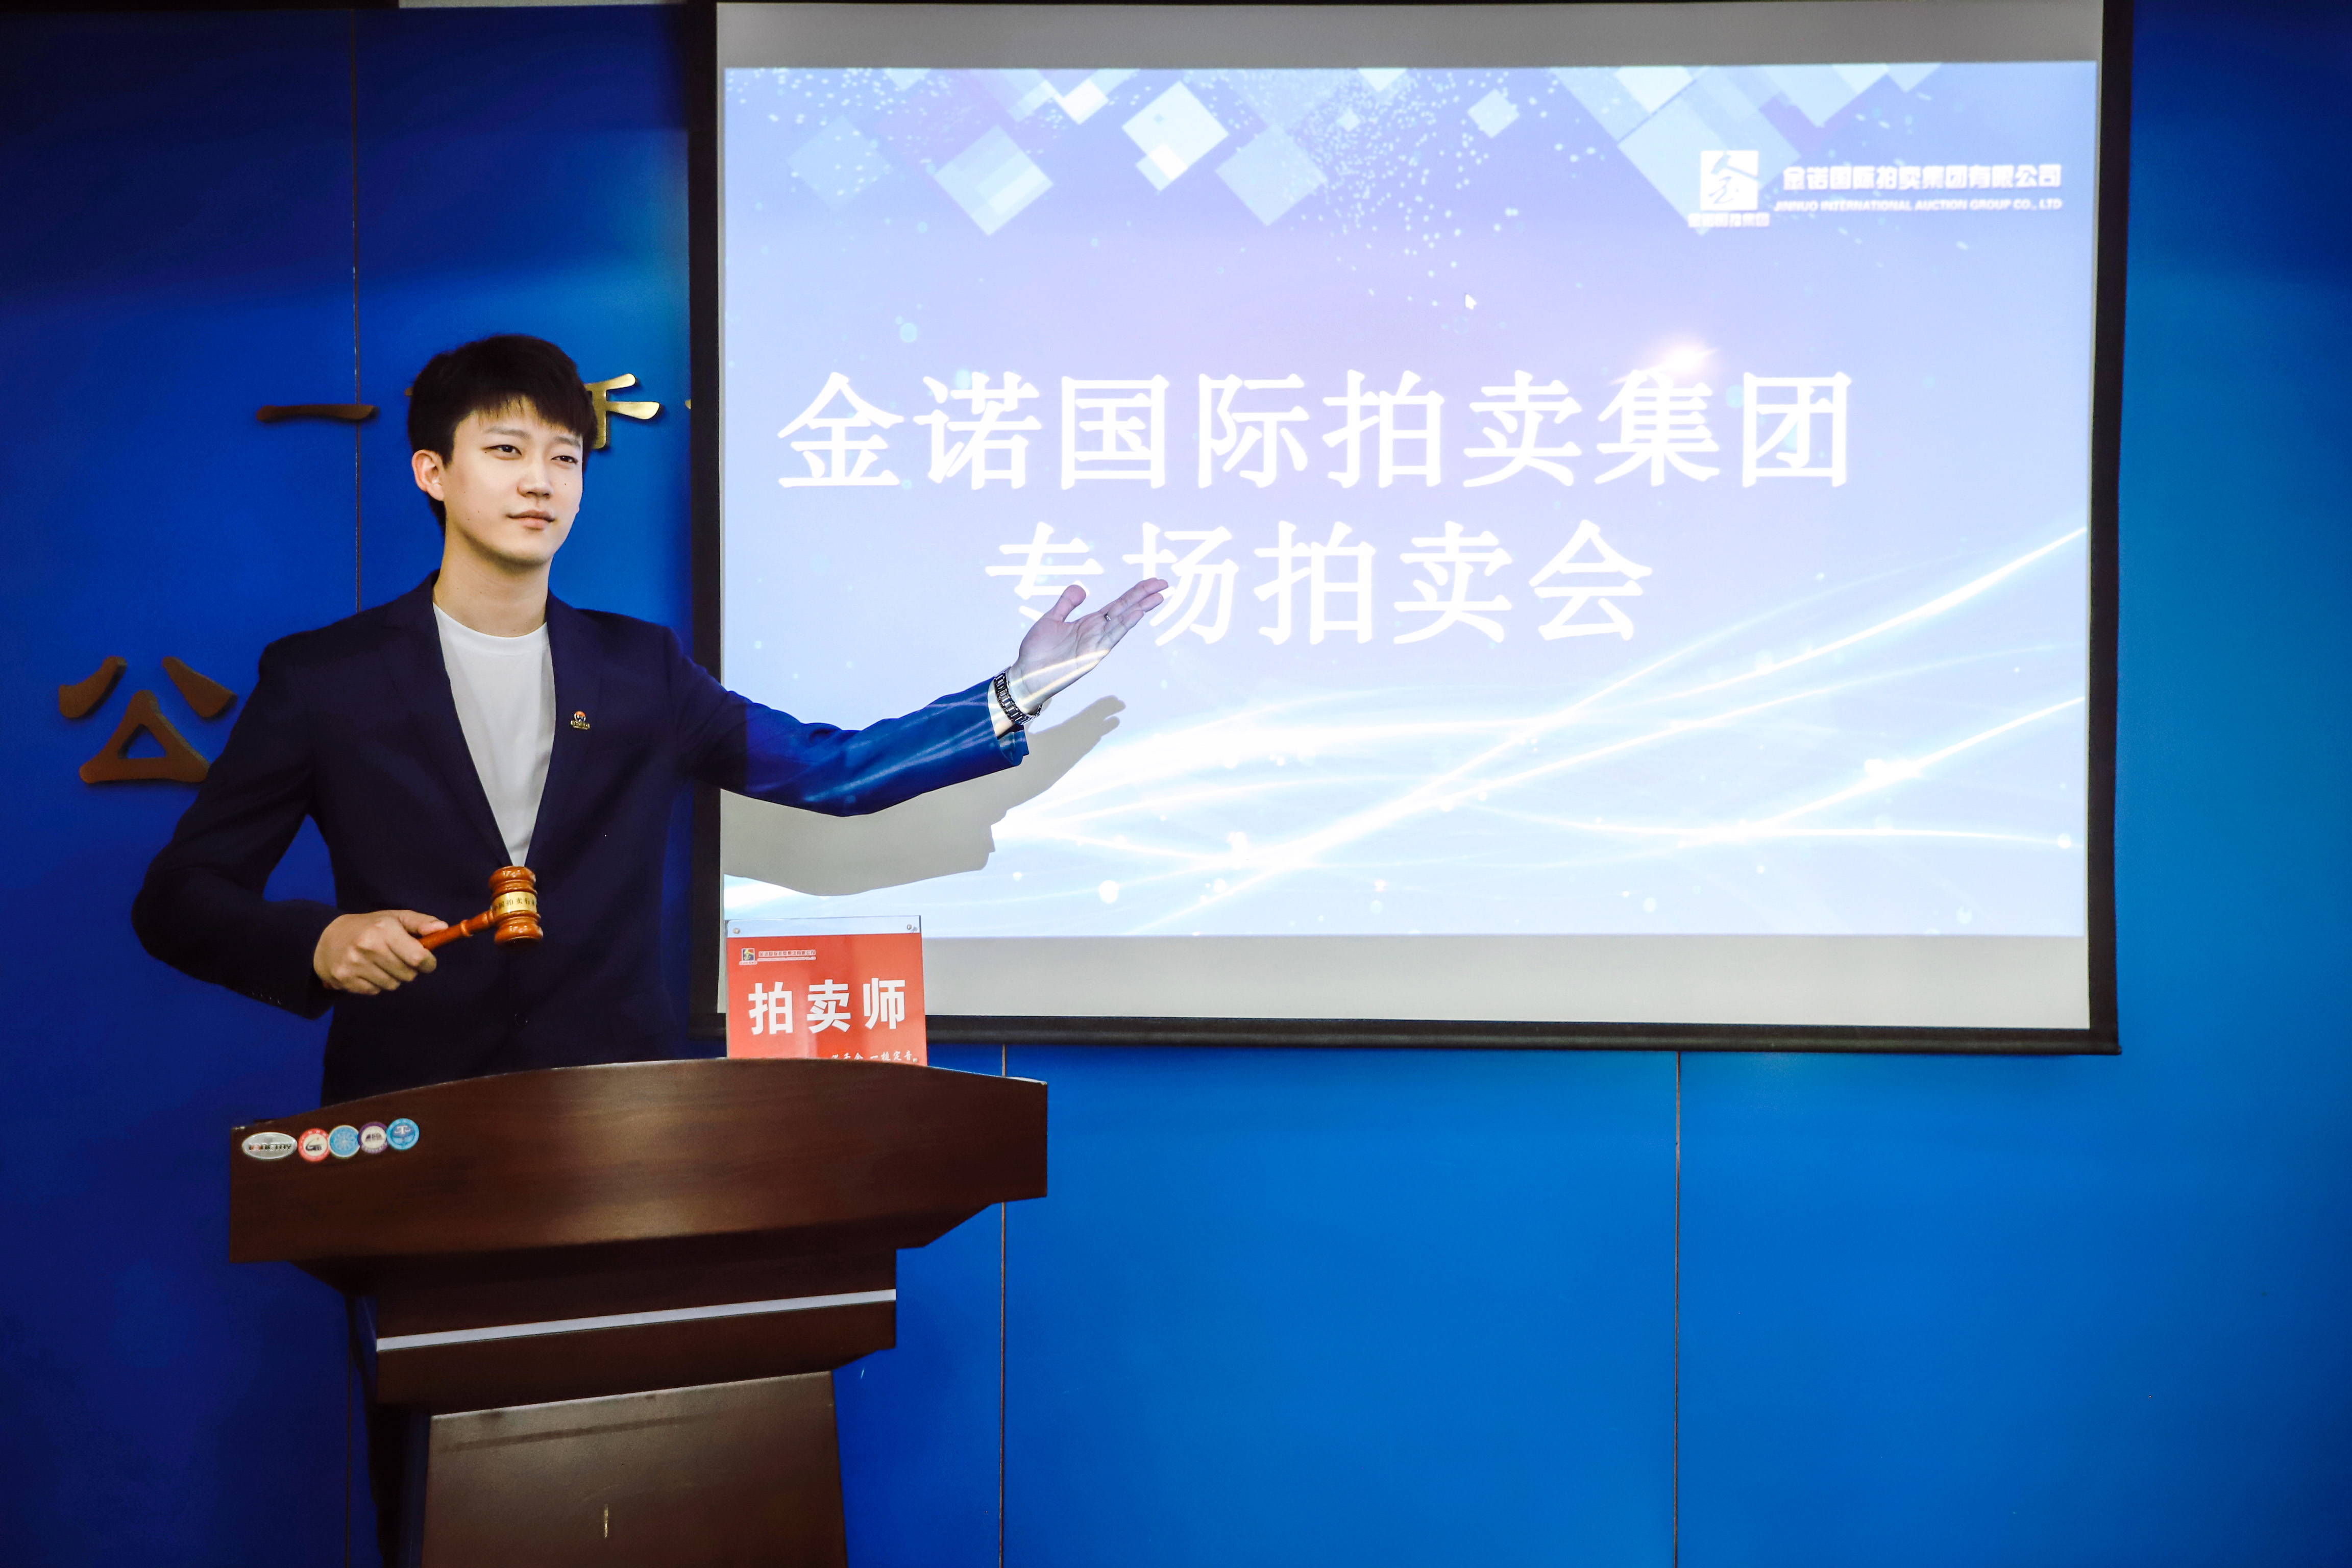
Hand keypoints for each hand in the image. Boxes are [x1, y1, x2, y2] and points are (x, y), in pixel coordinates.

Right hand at [313, 910, 446, 995]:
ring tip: (382, 963)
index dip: (428, 963)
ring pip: (392, 985)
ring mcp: (354, 964)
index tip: (427, 962)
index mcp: (384, 929)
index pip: (417, 957)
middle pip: (407, 975)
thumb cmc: (369, 927)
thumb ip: (421, 923)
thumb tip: (443, 928)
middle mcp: (368, 946)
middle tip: (399, 959)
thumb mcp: (395, 918)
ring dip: (393, 977)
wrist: (326, 937)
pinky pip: (375, 991)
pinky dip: (377, 984)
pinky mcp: (345, 979)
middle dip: (409, 969)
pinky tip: (368, 970)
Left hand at [1005, 577, 1167, 711]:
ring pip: (1123, 622)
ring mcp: (1096, 643)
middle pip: (1125, 609)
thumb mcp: (1051, 619)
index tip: (1152, 582)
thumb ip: (1067, 604)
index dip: (1135, 592)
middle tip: (1164, 583)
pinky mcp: (1091, 655)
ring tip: (1157, 597)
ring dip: (1140, 608)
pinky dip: (1124, 625)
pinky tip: (1136, 613)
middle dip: (1144, 596)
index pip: (1119, 604)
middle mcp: (1097, 632)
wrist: (1026, 674)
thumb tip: (1082, 588)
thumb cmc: (1037, 651)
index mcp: (1090, 622)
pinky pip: (1111, 637)